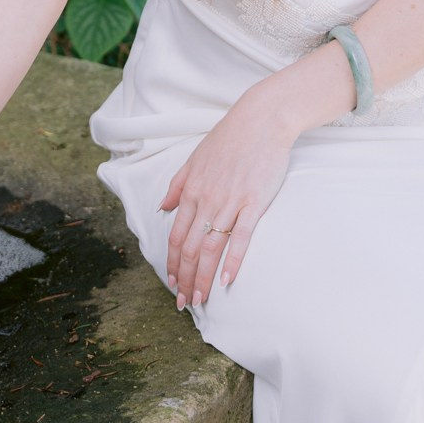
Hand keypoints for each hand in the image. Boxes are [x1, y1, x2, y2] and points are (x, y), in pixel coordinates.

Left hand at [159, 82, 295, 309]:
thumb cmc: (230, 138)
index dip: (172, 263)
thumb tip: (162, 207)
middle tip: (183, 303)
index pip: (175, 236)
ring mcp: (230, 202)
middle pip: (189, 248)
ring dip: (202, 277)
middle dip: (184, 278)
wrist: (262, 119)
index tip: (172, 283)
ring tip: (200, 299)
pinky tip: (226, 280)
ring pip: (210, 248)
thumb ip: (177, 185)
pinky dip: (232, 261)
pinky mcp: (254, 203)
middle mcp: (206, 199)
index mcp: (191, 190)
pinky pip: (240, 238)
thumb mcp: (194, 158)